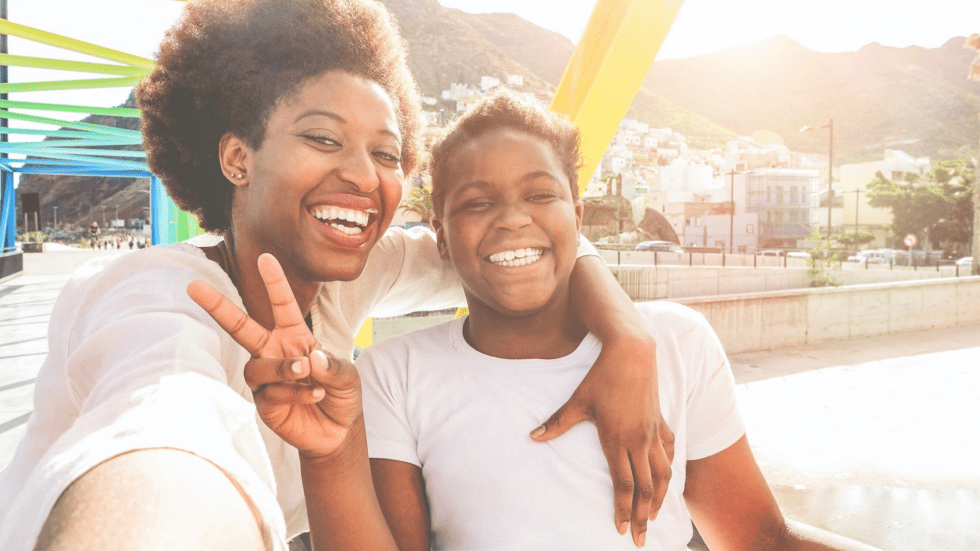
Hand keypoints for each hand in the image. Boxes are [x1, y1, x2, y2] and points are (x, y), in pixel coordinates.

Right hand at [187, 253, 361, 459]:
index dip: (274, 282)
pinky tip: (314, 395)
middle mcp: (274, 351)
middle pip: (240, 327)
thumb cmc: (341, 395)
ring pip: (257, 365)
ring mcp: (266, 378)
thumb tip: (311, 358)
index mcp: (295, 336)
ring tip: (305, 372)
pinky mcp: (264, 403)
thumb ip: (333, 366)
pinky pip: (271, 393)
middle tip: (194, 287)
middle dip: (217, 306)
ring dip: (282, 368)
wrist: (338, 432)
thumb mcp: (347, 376)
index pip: (282, 305)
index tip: (265, 258)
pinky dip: (294, 393)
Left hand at [530, 336, 673, 547]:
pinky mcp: (661, 422)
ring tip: (655, 516)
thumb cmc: (601, 377)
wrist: (631, 353)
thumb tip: (533, 437)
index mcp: (616, 440)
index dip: (623, 510)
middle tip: (641, 538)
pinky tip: (666, 479)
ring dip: (659, 498)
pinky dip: (669, 469)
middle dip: (643, 516)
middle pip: (645, 488)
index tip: (622, 530)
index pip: (623, 485)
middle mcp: (638, 441)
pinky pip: (669, 452)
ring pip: (662, 474)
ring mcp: (652, 432)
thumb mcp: (577, 401)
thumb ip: (557, 423)